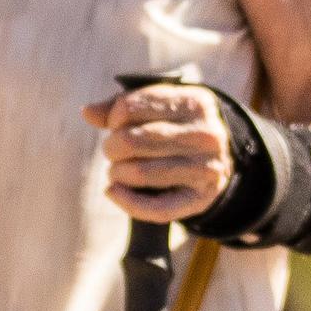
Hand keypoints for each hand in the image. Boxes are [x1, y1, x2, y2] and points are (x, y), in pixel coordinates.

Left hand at [88, 80, 232, 220]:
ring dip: (116, 173)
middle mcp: (205, 134)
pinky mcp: (200, 199)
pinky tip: (112, 192)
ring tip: (117, 171)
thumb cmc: (180, 127)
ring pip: (139, 173)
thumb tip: (87, 113)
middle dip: (112, 147)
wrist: (223, 159)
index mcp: (194, 102)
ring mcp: (204, 168)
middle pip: (131, 140)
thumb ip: (122, 106)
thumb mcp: (161, 107)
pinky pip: (156, 208)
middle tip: (114, 151)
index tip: (117, 126)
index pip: (130, 107)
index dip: (113, 118)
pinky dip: (126, 202)